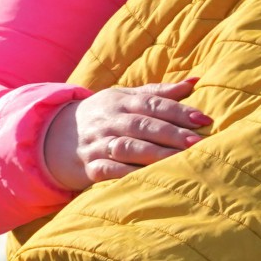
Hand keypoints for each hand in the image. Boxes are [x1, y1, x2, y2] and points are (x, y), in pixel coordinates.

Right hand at [43, 79, 211, 192]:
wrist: (57, 135)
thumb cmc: (105, 115)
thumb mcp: (126, 98)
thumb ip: (159, 93)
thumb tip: (194, 81)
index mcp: (121, 101)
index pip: (153, 104)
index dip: (179, 111)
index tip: (204, 119)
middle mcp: (109, 120)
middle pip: (142, 125)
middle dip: (172, 133)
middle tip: (198, 142)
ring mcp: (98, 144)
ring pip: (127, 148)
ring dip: (155, 154)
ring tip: (180, 160)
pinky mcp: (90, 167)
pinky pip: (110, 171)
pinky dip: (129, 175)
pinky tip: (150, 178)